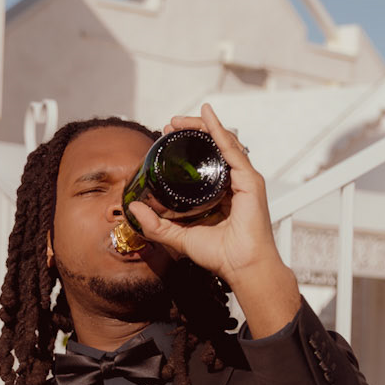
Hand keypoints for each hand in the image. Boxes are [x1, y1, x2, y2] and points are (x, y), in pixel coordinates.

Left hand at [127, 104, 301, 333]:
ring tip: (180, 120)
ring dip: (202, 125)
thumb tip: (134, 210)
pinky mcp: (250, 181)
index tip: (167, 136)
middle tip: (170, 125)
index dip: (187, 145)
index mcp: (221, 193)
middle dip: (192, 130)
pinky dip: (219, 130)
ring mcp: (244, 179)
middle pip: (215, 146)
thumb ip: (157, 226)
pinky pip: (232, 150)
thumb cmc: (221, 256)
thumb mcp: (180, 238)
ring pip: (223, 142)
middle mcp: (234, 182)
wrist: (242, 267)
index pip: (205, 160)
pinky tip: (207, 116)